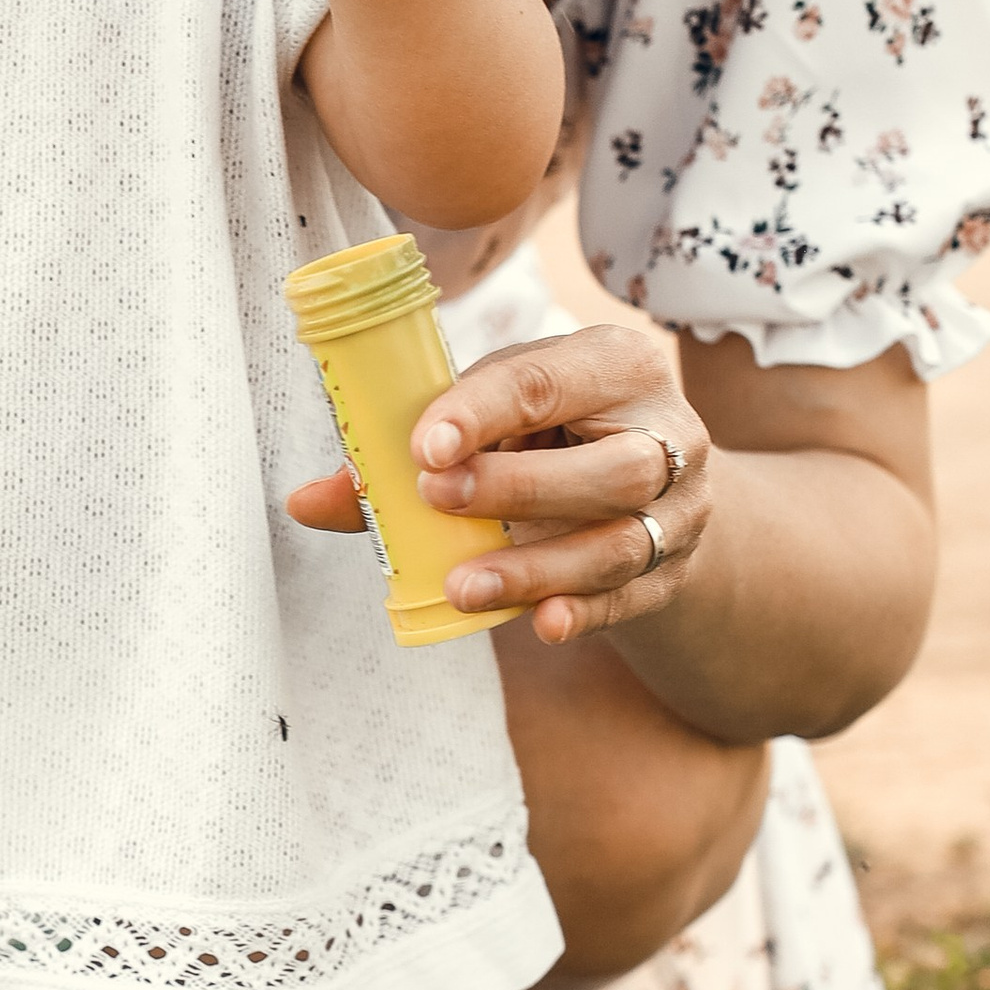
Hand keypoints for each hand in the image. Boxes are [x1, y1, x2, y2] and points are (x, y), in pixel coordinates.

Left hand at [285, 320, 712, 641]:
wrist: (652, 482)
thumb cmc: (552, 430)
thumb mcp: (498, 414)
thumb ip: (416, 445)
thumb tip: (307, 501)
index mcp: (617, 364)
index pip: (548, 381)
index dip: (483, 413)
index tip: (423, 448)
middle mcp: (667, 432)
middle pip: (611, 467)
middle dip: (519, 487)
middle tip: (437, 498)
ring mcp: (682, 509)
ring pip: (620, 542)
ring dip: (536, 568)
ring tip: (461, 587)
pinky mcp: (674, 570)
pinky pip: (631, 598)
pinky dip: (583, 613)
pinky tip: (538, 625)